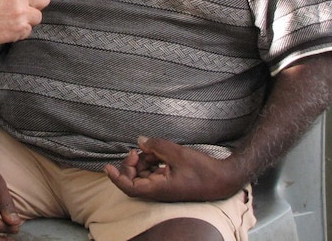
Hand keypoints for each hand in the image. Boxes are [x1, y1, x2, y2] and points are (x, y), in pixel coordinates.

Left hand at [104, 136, 243, 202]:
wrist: (224, 179)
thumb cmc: (203, 170)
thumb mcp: (178, 154)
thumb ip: (157, 146)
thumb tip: (140, 141)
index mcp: (158, 189)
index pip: (130, 187)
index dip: (117, 177)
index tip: (108, 167)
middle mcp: (159, 191)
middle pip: (134, 180)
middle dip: (131, 164)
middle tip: (136, 150)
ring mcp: (164, 187)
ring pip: (143, 176)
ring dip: (142, 162)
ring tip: (150, 149)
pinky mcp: (170, 183)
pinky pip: (154, 173)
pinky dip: (152, 163)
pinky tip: (157, 152)